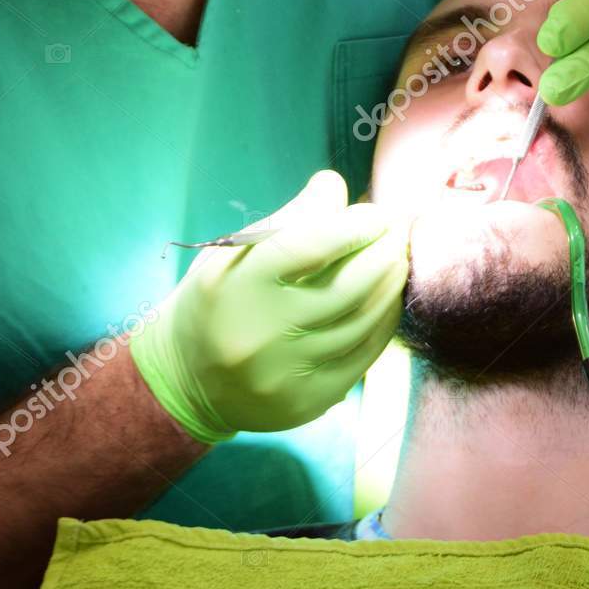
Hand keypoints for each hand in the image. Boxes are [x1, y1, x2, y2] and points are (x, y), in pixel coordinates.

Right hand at [131, 170, 408, 442]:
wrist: (187, 382)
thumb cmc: (216, 302)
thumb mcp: (231, 253)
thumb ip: (286, 219)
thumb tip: (336, 187)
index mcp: (238, 285)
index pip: (310, 245)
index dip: (356, 225)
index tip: (379, 212)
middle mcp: (263, 333)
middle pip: (349, 286)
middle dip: (386, 251)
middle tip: (401, 231)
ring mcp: (289, 373)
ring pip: (363, 321)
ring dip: (392, 284)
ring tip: (400, 259)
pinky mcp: (310, 401)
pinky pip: (364, 356)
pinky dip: (384, 322)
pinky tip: (389, 300)